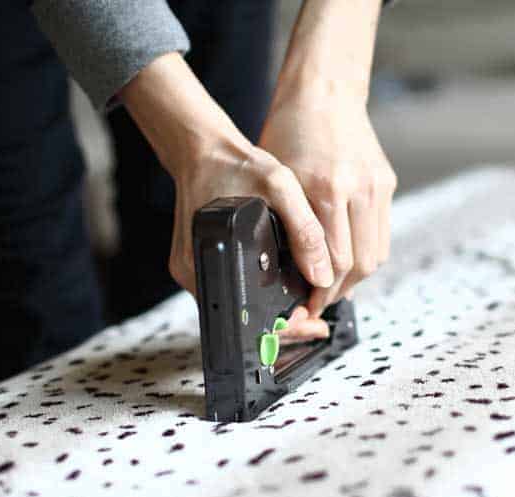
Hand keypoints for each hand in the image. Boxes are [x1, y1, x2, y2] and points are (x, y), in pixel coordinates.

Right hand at [118, 53, 333, 338]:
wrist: (201, 150)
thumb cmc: (235, 165)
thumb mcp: (278, 187)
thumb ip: (304, 230)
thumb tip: (322, 275)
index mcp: (209, 258)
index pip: (249, 317)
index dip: (286, 328)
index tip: (312, 326)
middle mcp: (194, 272)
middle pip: (242, 319)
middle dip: (283, 324)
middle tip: (316, 322)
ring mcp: (193, 270)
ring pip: (237, 307)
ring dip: (270, 312)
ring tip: (304, 307)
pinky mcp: (196, 264)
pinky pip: (229, 289)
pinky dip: (255, 295)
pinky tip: (279, 289)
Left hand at [260, 0, 395, 318]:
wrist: (323, 95)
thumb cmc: (288, 135)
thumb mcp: (277, 181)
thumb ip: (287, 226)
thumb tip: (293, 273)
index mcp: (325, 188)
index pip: (333, 261)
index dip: (320, 291)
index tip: (307, 306)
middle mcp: (356, 189)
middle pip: (358, 265)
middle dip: (337, 291)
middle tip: (318, 304)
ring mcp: (376, 186)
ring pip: (375, 255)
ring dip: (355, 278)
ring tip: (332, 288)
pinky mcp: (386, 183)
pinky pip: (381, 234)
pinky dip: (365, 255)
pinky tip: (346, 263)